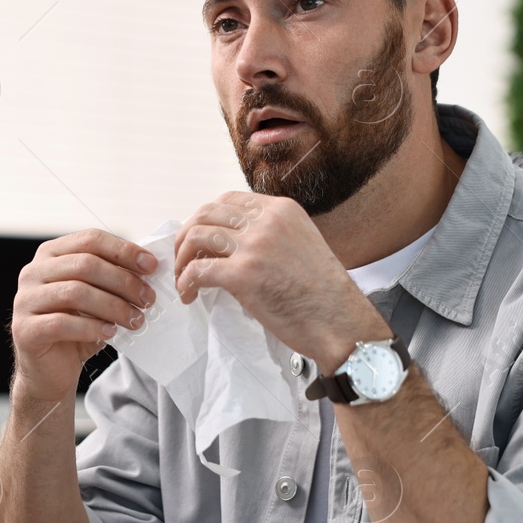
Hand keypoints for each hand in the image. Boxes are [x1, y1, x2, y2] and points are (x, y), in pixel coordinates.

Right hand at [10, 230, 157, 402]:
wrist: (50, 370)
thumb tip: (149, 265)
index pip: (90, 239)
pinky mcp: (24, 329)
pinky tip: (110, 333)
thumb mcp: (97, 297)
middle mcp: (33, 271)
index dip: (124, 251)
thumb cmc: (77, 328)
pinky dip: (92, 328)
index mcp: (51, 254)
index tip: (151, 266)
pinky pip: (62, 323)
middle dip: (123, 281)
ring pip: (75, 292)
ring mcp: (25, 300)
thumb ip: (114, 278)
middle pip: (85, 264)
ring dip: (113, 306)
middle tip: (148, 299)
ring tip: (135, 319)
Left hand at [172, 193, 389, 370]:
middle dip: (187, 235)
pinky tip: (189, 296)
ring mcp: (254, 245)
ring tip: (184, 279)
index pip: (229, 200)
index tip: (201, 241)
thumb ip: (271, 235)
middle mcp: (266, 220)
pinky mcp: (243, 274)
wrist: (340, 322)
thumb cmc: (325, 294)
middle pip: (206, 212)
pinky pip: (197, 270)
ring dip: (182, 259)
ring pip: (196, 236)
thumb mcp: (301, 244)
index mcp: (282, 210)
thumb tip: (233, 245)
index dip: (207, 219)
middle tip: (184, 259)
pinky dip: (186, 282)